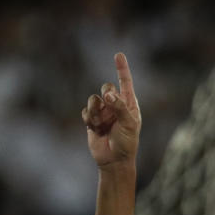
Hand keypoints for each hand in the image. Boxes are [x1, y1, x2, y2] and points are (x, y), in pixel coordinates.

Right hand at [82, 53, 141, 167]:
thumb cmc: (127, 143)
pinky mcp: (91, 120)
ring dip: (96, 111)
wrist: (114, 160)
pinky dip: (89, 120)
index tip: (119, 54)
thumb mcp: (129, 124)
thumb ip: (120, 107)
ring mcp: (103, 112)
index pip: (125, 82)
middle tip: (109, 102)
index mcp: (129, 104)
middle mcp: (116, 105)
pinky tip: (95, 130)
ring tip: (100, 124)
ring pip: (93, 99)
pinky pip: (85, 112)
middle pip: (107, 87)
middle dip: (106, 94)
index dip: (122, 68)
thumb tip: (108, 94)